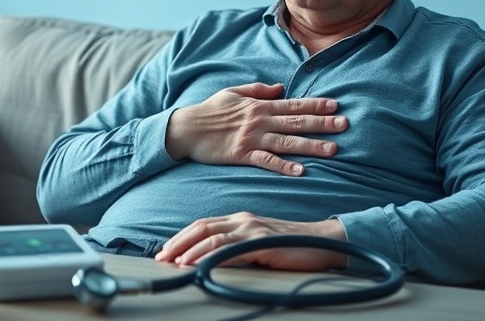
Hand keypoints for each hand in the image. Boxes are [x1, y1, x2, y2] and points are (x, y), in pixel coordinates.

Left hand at [154, 212, 347, 270]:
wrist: (323, 242)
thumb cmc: (292, 245)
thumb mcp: (259, 243)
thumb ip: (238, 247)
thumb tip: (213, 260)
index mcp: (240, 219)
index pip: (203, 224)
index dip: (181, 237)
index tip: (166, 251)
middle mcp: (244, 220)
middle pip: (201, 227)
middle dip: (178, 242)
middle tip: (161, 257)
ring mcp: (253, 230)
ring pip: (212, 236)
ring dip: (190, 250)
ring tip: (175, 262)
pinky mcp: (262, 243)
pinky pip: (231, 249)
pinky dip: (211, 257)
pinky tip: (201, 265)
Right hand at [165, 83, 347, 175]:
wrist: (186, 128)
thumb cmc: (210, 110)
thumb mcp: (234, 92)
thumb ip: (258, 90)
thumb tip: (280, 88)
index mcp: (260, 105)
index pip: (294, 104)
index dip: (316, 104)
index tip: (336, 105)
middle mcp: (259, 120)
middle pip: (296, 122)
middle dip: (322, 123)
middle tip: (345, 125)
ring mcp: (252, 138)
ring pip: (287, 142)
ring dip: (311, 145)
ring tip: (333, 149)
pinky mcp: (242, 155)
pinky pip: (267, 161)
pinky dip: (284, 166)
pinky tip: (301, 170)